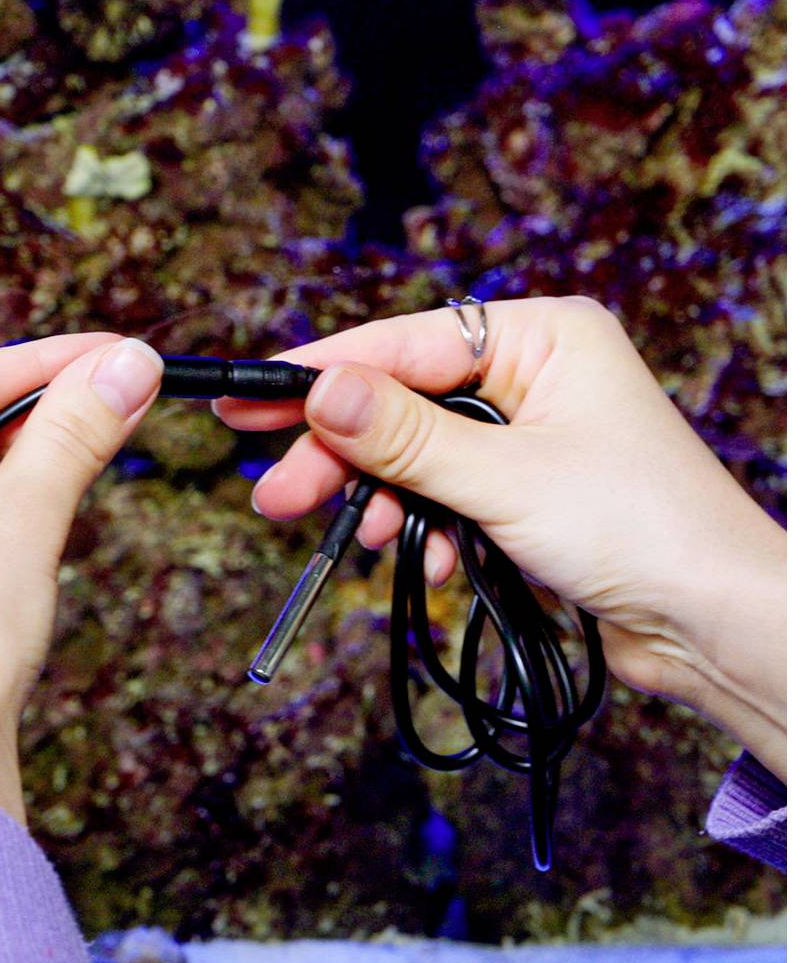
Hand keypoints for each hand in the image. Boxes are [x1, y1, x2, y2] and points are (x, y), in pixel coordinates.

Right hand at [214, 297, 786, 778]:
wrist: (713, 626)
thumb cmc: (641, 531)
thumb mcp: (505, 478)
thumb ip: (405, 436)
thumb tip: (321, 389)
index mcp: (542, 336)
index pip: (404, 344)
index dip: (322, 374)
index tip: (248, 395)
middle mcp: (532, 374)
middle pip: (402, 402)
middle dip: (342, 454)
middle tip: (274, 492)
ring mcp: (526, 434)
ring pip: (417, 455)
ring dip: (383, 500)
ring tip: (358, 540)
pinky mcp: (521, 489)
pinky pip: (444, 494)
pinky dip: (424, 528)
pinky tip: (425, 562)